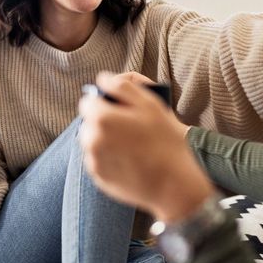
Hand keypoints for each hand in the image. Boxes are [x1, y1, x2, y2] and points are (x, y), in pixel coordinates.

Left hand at [79, 73, 216, 221]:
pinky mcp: (98, 178)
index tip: (120, 108)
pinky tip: (129, 159)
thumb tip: (102, 78)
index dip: (104, 101)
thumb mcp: (150, 104)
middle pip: (89, 122)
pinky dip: (108, 157)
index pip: (88, 100)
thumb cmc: (165, 141)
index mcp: (101, 118)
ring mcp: (93, 161)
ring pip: (92, 141)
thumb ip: (123, 86)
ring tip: (131, 144)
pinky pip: (98, 160)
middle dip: (103, 120)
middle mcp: (91, 140)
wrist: (174, 184)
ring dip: (104, 138)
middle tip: (129, 126)